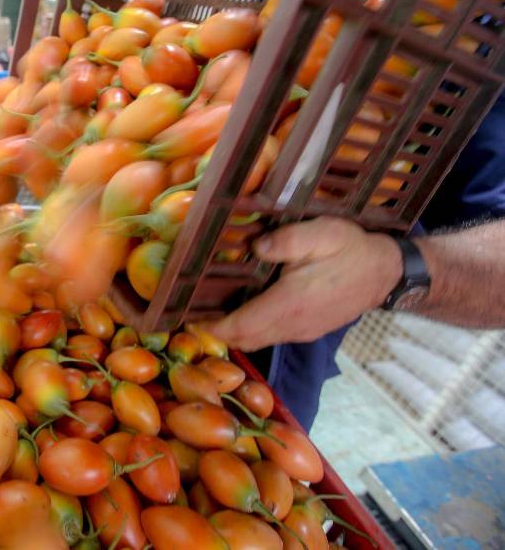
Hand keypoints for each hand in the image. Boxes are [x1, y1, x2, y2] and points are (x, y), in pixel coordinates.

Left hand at [200, 216, 402, 350]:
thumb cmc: (352, 249)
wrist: (387, 272)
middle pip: (243, 339)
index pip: (240, 326)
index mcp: (289, 304)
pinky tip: (240, 312)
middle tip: (189, 316)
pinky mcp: (307, 331)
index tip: (186, 320)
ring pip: (256, 341)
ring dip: (232, 333)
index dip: (211, 327)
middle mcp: (292, 325)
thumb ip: (287, 241)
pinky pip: (270, 336)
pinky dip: (250, 330)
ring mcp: (300, 332)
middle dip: (215, 332)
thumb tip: (255, 245)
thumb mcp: (322, 233)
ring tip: (208, 314)